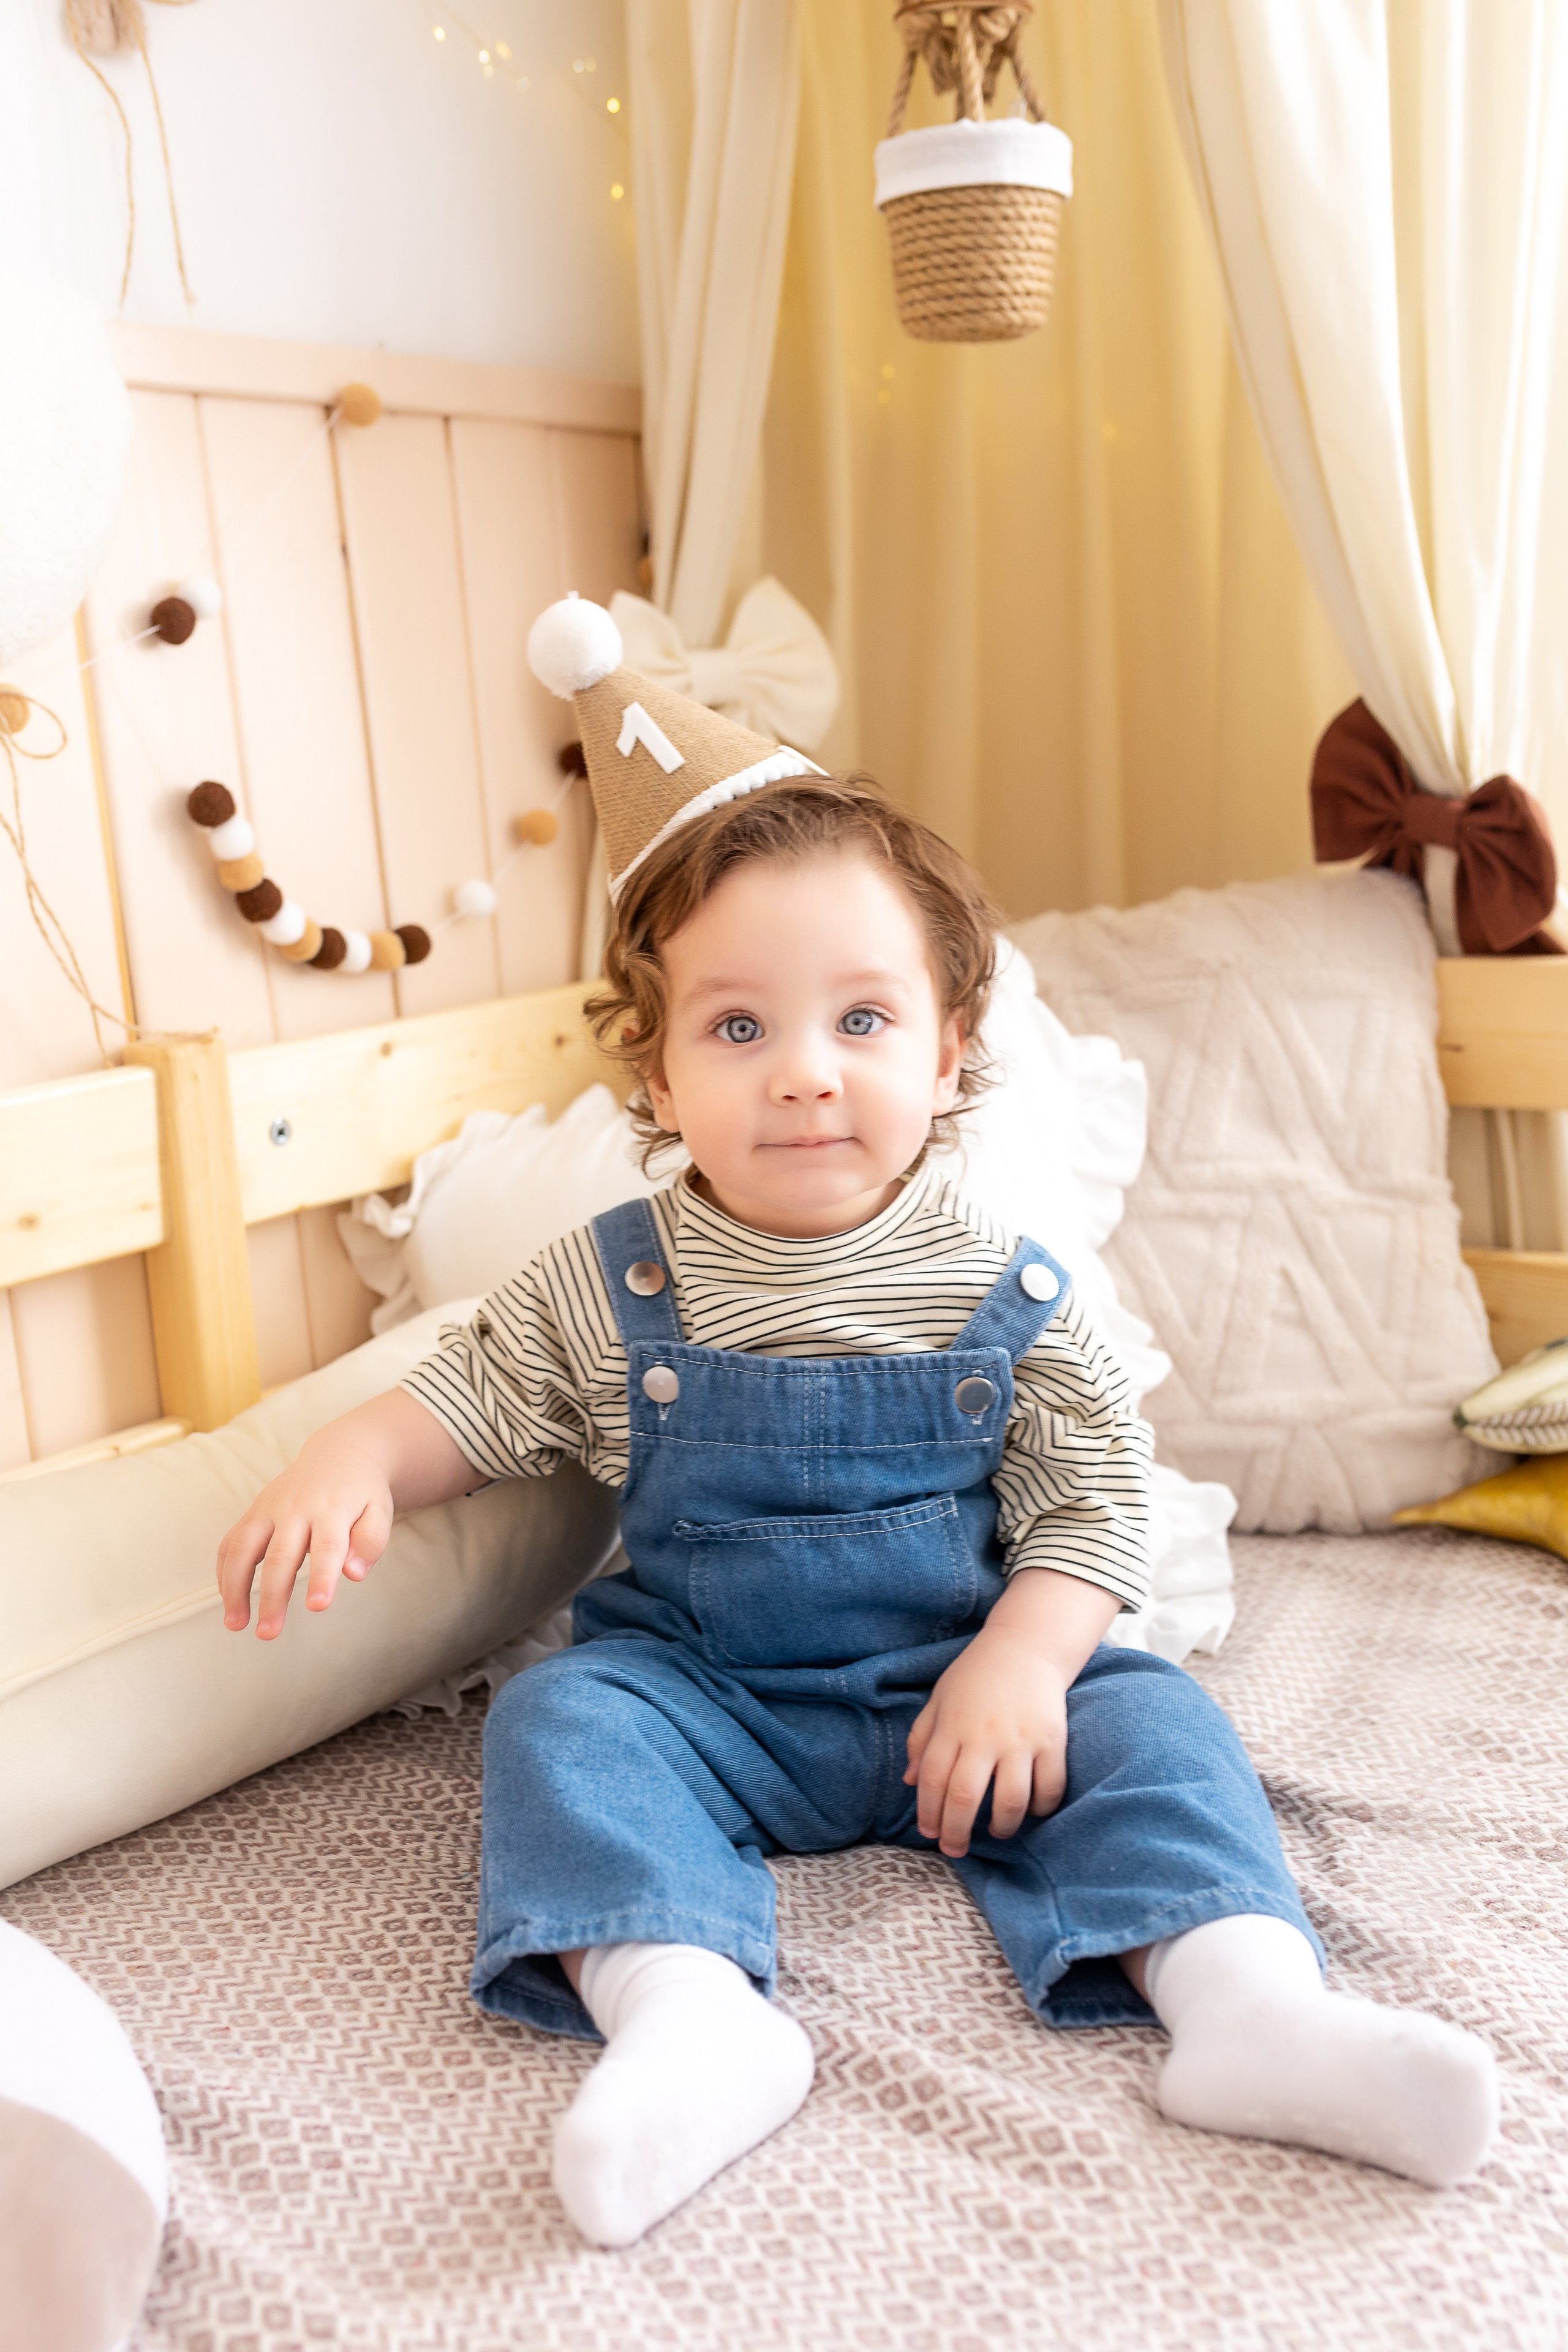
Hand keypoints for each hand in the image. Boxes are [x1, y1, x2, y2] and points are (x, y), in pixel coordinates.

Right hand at [216, 1387, 477, 1639]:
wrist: (339, 1454)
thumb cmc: (362, 1493)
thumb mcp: (379, 1510)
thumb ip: (371, 1541)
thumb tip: (353, 1574)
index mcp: (333, 1509)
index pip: (327, 1546)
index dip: (322, 1577)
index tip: (318, 1607)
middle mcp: (296, 1507)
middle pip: (281, 1555)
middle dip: (272, 1596)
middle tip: (268, 1633)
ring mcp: (269, 1508)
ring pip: (243, 1548)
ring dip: (235, 1588)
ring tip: (235, 1624)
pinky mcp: (253, 1511)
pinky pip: (231, 1542)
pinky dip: (224, 1572)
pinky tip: (229, 1601)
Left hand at [904, 1628, 1069, 1857]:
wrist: (1025, 1646)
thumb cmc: (976, 1675)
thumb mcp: (939, 1699)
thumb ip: (921, 1739)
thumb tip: (910, 1782)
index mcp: (952, 1726)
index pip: (932, 1780)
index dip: (928, 1813)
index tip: (929, 1833)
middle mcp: (984, 1735)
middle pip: (965, 1797)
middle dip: (957, 1832)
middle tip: (955, 1849)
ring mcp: (1021, 1739)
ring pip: (1010, 1800)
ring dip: (1001, 1827)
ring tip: (996, 1832)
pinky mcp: (1052, 1740)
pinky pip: (1049, 1787)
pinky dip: (1041, 1808)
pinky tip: (1031, 1811)